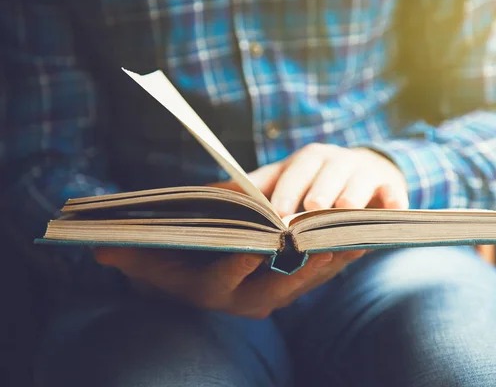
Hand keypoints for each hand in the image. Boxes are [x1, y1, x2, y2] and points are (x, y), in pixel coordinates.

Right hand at [95, 247, 364, 318]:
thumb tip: (99, 249)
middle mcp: (246, 299)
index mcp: (211, 291)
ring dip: (329, 257)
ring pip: (306, 278)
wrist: (191, 285)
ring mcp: (273, 296)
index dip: (242, 260)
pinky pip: (320, 275)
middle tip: (325, 237)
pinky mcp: (292, 288)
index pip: (227, 276)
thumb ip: (129, 255)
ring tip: (354, 234)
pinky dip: (338, 258)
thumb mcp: (146, 262)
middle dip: (303, 258)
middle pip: (278, 279)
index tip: (262, 243)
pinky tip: (359, 238)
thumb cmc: (169, 268)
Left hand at [212, 143, 408, 216]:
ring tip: (343, 211)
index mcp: (309, 159)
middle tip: (310, 210)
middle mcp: (337, 161)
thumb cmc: (316, 182)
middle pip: (327, 173)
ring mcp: (365, 172)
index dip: (286, 190)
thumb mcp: (285, 179)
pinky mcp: (391, 185)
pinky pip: (394, 192)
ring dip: (352, 195)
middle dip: (319, 190)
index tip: (275, 213)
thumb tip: (211, 193)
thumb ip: (256, 187)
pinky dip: (394, 201)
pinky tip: (393, 211)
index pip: (295, 170)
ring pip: (359, 181)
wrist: (365, 170)